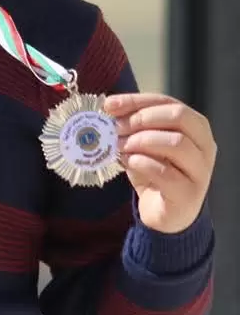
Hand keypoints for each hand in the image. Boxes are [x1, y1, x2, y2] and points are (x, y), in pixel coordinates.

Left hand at [105, 93, 216, 233]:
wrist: (164, 212)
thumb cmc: (155, 172)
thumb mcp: (143, 143)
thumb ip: (133, 125)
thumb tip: (110, 106)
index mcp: (195, 128)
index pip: (169, 102)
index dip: (137, 101)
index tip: (109, 106)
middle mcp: (204, 146)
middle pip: (179, 117)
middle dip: (142, 118)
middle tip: (117, 128)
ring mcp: (200, 171)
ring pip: (176, 142)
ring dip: (141, 141)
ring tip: (121, 146)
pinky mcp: (188, 194)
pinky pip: (166, 172)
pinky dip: (141, 163)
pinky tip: (128, 162)